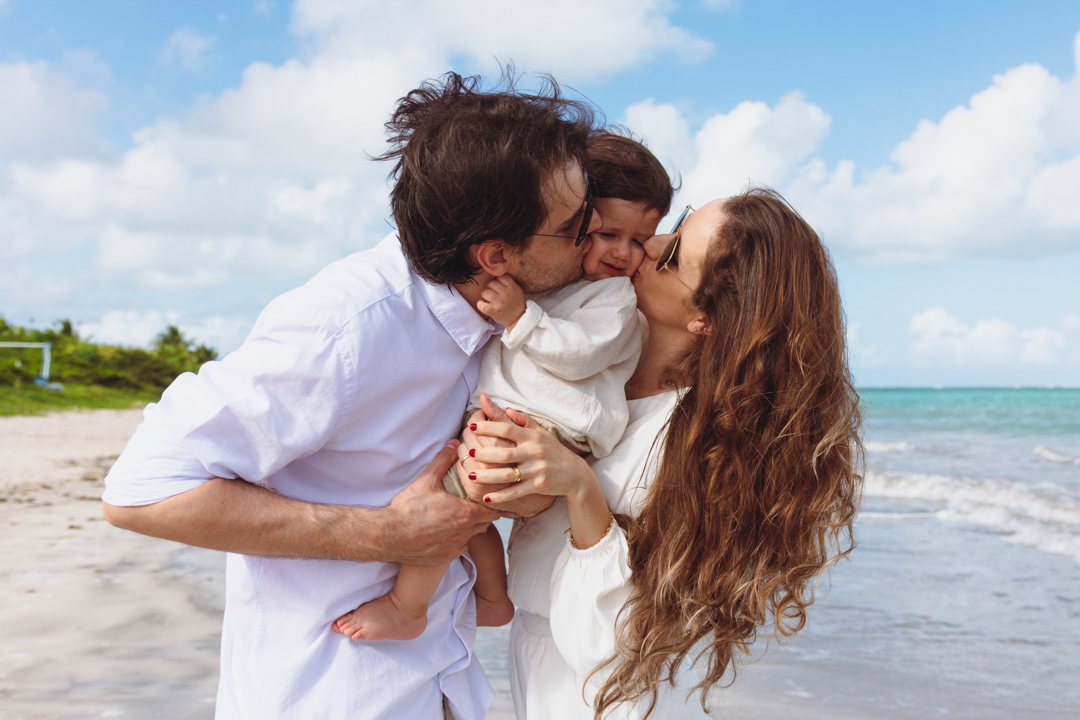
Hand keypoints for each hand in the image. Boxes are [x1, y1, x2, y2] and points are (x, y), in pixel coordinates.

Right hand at [379, 441, 498, 564]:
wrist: (388, 535)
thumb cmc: (408, 508)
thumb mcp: (426, 480)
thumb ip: (443, 460)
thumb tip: (454, 444)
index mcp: (465, 514)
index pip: (493, 511)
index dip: (491, 503)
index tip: (486, 497)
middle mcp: (464, 533)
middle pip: (485, 524)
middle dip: (481, 514)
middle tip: (471, 504)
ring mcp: (455, 548)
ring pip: (472, 537)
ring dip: (468, 528)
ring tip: (456, 517)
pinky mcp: (445, 558)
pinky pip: (458, 548)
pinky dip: (456, 540)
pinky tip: (444, 531)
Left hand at [464, 404, 596, 505]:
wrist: (576, 474)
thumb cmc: (554, 451)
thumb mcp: (542, 433)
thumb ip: (524, 421)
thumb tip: (506, 409)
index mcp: (533, 436)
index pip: (507, 428)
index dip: (489, 427)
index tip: (472, 426)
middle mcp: (535, 452)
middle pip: (504, 453)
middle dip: (484, 453)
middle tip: (469, 453)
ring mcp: (537, 470)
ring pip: (508, 474)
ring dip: (487, 476)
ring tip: (471, 475)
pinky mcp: (539, 485)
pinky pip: (516, 492)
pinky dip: (501, 496)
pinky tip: (486, 497)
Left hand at [477, 275, 525, 328]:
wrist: (518, 318)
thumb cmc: (515, 302)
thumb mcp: (516, 289)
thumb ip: (508, 282)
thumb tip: (495, 274)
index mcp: (512, 287)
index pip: (500, 276)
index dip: (497, 280)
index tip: (498, 286)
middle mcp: (507, 294)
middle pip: (491, 283)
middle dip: (490, 287)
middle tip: (493, 292)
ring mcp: (500, 303)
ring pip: (485, 292)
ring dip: (485, 295)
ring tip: (488, 298)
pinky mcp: (495, 312)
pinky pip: (482, 305)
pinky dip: (480, 304)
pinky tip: (482, 304)